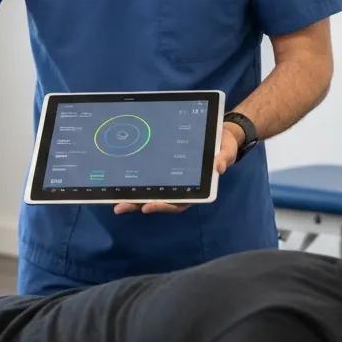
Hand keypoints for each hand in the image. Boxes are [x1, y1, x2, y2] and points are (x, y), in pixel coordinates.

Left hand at [113, 123, 242, 215]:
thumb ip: (224, 158)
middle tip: (120, 207)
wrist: (220, 134)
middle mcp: (181, 187)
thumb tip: (218, 166)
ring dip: (132, 197)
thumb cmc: (223, 146)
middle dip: (139, 204)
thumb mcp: (227, 151)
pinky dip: (134, 180)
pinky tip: (119, 180)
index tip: (148, 206)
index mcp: (195, 188)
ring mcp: (170, 179)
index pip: (178, 203)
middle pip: (158, 200)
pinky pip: (148, 177)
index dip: (163, 206)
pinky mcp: (163, 169)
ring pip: (150, 192)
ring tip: (114, 199)